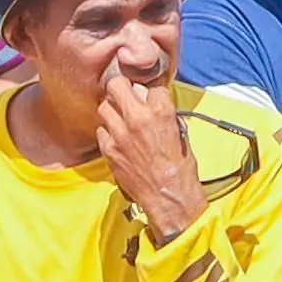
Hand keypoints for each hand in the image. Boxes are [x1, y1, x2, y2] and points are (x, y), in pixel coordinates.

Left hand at [96, 63, 205, 239]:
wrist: (169, 197)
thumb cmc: (180, 168)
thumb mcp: (179, 133)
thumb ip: (163, 114)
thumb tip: (151, 102)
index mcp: (161, 111)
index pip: (150, 84)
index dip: (149, 90)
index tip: (148, 95)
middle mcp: (138, 118)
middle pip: (117, 85)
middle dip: (120, 88)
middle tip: (124, 95)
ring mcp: (120, 134)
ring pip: (104, 106)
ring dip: (112, 110)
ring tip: (120, 119)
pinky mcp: (110, 150)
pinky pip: (101, 131)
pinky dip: (107, 132)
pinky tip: (117, 139)